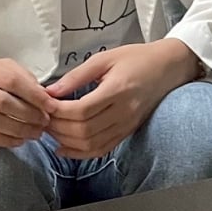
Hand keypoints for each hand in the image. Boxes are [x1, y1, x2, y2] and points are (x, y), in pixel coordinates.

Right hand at [0, 55, 55, 148]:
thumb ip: (18, 75)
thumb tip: (43, 95)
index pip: (10, 80)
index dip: (34, 95)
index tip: (50, 106)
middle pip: (1, 103)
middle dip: (28, 115)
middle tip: (44, 122)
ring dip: (18, 130)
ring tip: (35, 133)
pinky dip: (2, 140)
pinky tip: (17, 140)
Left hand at [43, 40, 200, 159]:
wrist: (168, 67)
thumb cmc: (137, 58)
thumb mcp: (105, 58)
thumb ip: (76, 76)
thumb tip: (50, 91)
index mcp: (118, 90)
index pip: (81, 111)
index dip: (58, 112)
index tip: (45, 105)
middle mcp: (124, 111)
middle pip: (83, 131)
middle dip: (58, 128)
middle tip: (43, 118)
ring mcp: (127, 124)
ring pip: (91, 144)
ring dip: (66, 142)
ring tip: (51, 131)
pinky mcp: (128, 131)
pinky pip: (102, 149)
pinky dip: (80, 153)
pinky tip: (64, 148)